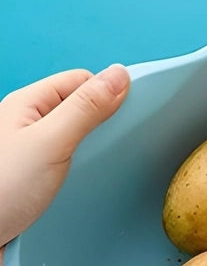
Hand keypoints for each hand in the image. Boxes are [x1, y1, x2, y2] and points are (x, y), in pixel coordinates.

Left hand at [0, 65, 130, 245]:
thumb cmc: (1, 189)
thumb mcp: (50, 143)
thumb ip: (86, 109)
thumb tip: (120, 76)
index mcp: (28, 104)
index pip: (81, 81)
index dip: (109, 93)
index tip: (134, 114)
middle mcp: (30, 123)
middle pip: (81, 108)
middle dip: (105, 123)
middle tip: (123, 145)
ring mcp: (34, 151)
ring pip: (78, 137)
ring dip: (97, 149)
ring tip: (109, 165)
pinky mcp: (39, 178)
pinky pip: (72, 163)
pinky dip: (87, 169)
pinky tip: (93, 182)